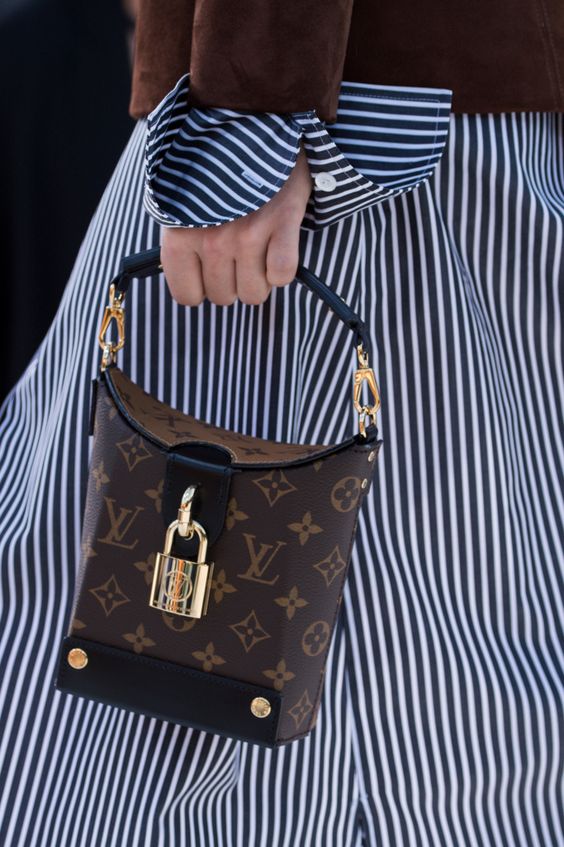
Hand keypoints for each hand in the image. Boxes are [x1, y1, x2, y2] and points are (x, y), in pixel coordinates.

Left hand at [160, 139, 312, 306]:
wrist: (255, 122)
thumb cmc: (215, 168)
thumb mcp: (182, 202)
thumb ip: (181, 240)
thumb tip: (190, 283)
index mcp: (179, 234)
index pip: (186, 296)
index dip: (202, 288)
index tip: (210, 272)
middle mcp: (210, 238)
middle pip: (224, 297)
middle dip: (233, 283)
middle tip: (239, 253)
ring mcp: (247, 233)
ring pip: (254, 293)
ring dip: (259, 277)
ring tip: (259, 247)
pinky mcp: (281, 224)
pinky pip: (282, 275)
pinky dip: (283, 269)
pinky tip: (278, 246)